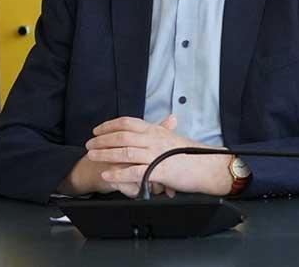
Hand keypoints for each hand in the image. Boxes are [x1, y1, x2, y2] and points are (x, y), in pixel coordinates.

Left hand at [85, 114, 232, 196]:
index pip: (128, 122)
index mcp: (157, 130)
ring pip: (124, 152)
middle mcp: (154, 139)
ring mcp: (155, 154)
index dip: (110, 125)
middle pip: (121, 136)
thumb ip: (163, 132)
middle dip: (102, 139)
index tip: (98, 130)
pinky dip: (118, 174)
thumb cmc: (194, 155)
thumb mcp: (175, 139)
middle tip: (89, 144)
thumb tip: (159, 124)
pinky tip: (107, 175)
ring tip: (92, 156)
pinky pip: (133, 172)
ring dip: (105, 154)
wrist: (209, 167)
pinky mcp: (158, 170)